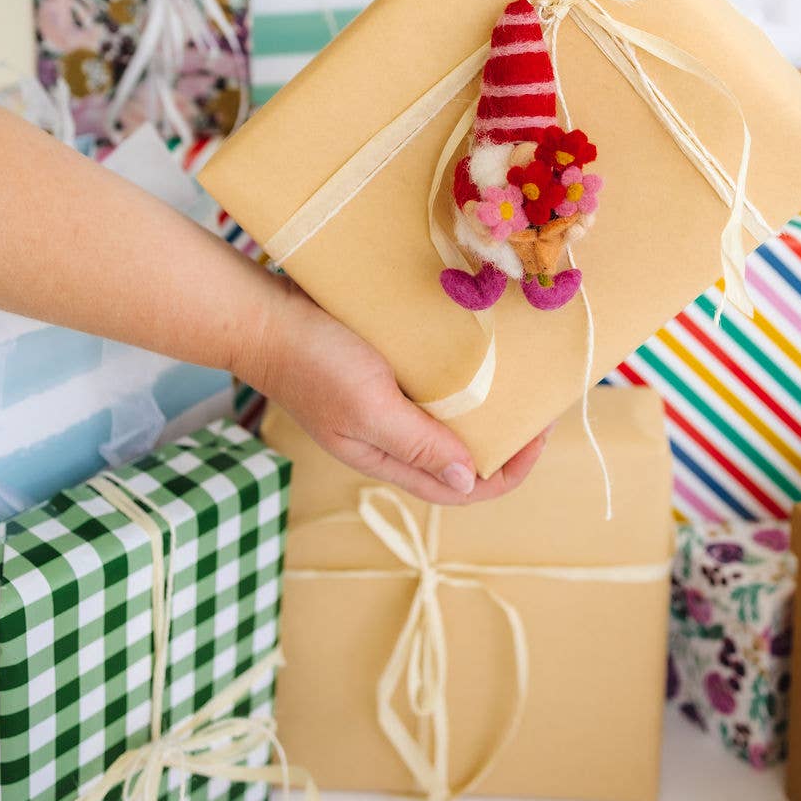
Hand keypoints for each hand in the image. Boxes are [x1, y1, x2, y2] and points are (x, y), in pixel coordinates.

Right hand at [237, 275, 549, 505]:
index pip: (458, 487)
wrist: (263, 313)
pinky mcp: (382, 367)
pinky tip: (482, 350)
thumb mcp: (369, 408)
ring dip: (486, 405)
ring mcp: (385, 401)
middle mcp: (390, 435)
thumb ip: (418, 444)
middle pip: (459, 455)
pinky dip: (463, 372)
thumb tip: (469, 479)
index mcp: (386, 457)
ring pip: (449, 417)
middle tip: (537, 405)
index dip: (505, 473)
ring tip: (518, 378)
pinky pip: (433, 380)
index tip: (536, 438)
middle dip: (503, 439)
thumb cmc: (313, 362)